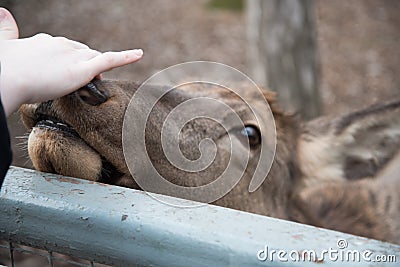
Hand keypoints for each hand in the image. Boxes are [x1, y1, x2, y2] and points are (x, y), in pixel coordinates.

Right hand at [0, 8, 142, 115]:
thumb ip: (7, 30)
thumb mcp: (4, 45)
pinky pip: (110, 59)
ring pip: (94, 59)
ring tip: (89, 83)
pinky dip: (126, 56)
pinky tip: (139, 54)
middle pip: (84, 53)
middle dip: (85, 65)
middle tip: (78, 82)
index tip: (65, 71)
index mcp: (47, 41)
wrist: (6, 78)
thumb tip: (2, 11)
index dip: (71, 60)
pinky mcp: (83, 68)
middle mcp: (63, 44)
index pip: (67, 49)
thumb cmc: (3, 67)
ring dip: (96, 70)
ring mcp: (74, 55)